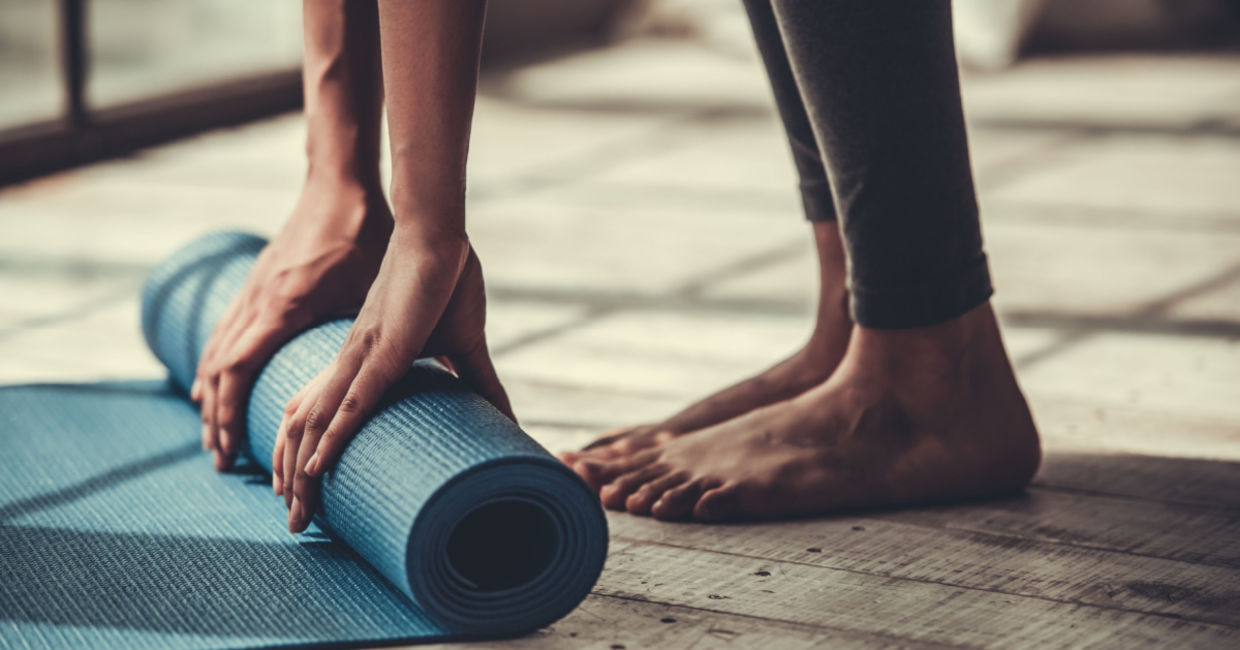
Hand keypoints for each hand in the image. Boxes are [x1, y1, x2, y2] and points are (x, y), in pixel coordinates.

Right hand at [191, 182, 391, 469]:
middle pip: (221, 371)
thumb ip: (393, 333)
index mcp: (285, 308)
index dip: (232, 413)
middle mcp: (260, 302)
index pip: (240, 371)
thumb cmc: (364, 232)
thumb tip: (442, 367)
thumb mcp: (374, 288)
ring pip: (217, 351)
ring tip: (213, 434)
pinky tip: (212, 381)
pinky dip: (214, 362)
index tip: (232, 449)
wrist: (339, 182)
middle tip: (220, 459)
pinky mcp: (258, 281)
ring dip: (211, 395)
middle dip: (217, 418)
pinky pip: (224, 331)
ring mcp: (254, 289)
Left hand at [274, 226, 511, 531]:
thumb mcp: (463, 345)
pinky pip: (349, 403)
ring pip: (317, 424)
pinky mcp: (383, 351)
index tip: (302, 492)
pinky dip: (330, 438)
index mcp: (363, 360)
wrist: (440, 236)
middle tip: (294, 523)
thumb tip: (505, 416)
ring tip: (295, 513)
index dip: (306, 454)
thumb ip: (478, 382)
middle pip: (305, 429)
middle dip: (293, 480)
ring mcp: (362, 357)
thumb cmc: (448, 281)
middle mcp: (350, 362)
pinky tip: (314, 469)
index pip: (322, 415)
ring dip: (301, 472)